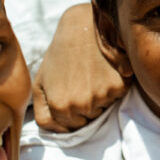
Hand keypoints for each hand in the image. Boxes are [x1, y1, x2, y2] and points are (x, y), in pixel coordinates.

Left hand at [33, 3, 128, 131]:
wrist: (84, 27)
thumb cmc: (60, 53)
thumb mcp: (40, 82)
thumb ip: (43, 111)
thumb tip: (55, 133)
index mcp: (59, 106)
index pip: (66, 129)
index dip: (68, 116)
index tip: (69, 97)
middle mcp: (80, 105)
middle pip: (86, 121)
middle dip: (83, 107)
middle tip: (81, 82)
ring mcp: (101, 97)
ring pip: (102, 110)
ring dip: (98, 98)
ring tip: (92, 74)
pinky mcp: (119, 87)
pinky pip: (116, 97)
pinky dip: (112, 87)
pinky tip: (104, 70)